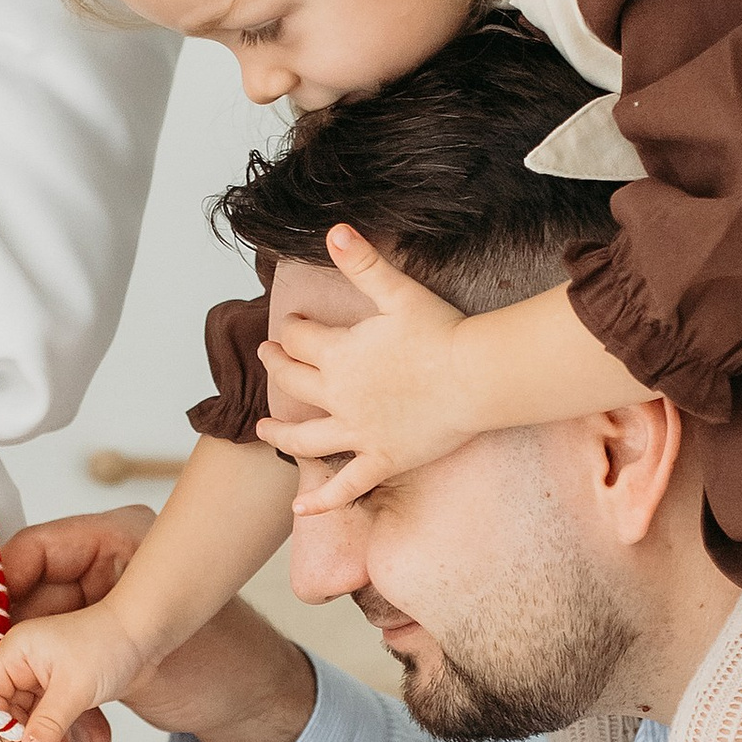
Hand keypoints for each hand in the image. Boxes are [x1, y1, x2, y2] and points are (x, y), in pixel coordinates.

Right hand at [0, 506, 315, 741]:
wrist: (252, 692)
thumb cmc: (212, 656)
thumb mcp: (120, 676)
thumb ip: (61, 707)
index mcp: (99, 546)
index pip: (20, 562)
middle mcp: (92, 578)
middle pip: (21, 619)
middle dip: (16, 686)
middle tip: (12, 734)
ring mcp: (93, 620)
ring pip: (41, 660)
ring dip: (42, 716)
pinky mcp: (97, 659)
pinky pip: (63, 684)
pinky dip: (69, 720)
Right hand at [0, 596, 155, 741]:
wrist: (146, 635)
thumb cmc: (110, 642)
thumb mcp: (75, 688)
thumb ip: (48, 724)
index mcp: (17, 652)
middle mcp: (25, 665)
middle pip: (8, 713)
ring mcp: (43, 679)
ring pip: (32, 723)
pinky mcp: (62, 692)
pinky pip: (53, 723)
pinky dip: (62, 741)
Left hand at [258, 225, 479, 515]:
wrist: (478, 377)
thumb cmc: (444, 332)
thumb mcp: (399, 291)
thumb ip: (363, 263)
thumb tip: (333, 229)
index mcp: (340, 355)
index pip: (300, 339)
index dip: (293, 329)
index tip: (292, 326)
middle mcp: (340, 397)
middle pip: (294, 382)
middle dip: (278, 367)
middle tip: (268, 358)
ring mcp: (359, 433)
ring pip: (306, 439)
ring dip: (280, 434)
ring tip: (264, 430)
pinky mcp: (382, 461)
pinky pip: (345, 487)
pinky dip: (321, 502)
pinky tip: (298, 511)